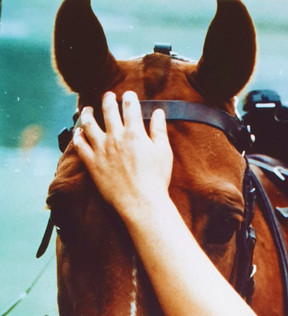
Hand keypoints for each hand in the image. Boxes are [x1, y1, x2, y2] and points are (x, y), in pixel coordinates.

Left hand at [72, 90, 172, 220]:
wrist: (141, 202)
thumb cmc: (156, 179)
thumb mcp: (164, 152)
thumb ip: (159, 130)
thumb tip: (158, 112)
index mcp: (134, 133)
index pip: (130, 107)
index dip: (129, 98)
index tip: (129, 95)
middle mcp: (115, 137)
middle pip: (108, 110)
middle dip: (108, 99)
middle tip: (108, 96)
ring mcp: (101, 150)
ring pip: (89, 124)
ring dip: (87, 113)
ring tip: (87, 109)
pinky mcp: (92, 163)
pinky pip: (80, 145)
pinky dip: (77, 136)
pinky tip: (78, 131)